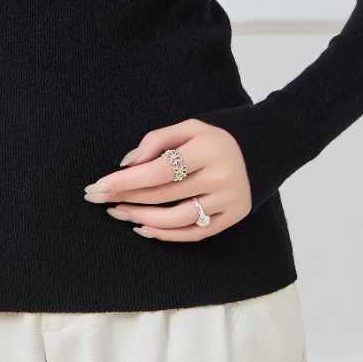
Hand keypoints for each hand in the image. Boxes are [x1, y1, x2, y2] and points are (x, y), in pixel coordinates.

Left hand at [82, 119, 253, 240]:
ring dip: (142, 218)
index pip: (158, 171)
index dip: (125, 181)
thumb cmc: (216, 137)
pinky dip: (167, 235)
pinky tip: (144, 228)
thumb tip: (126, 165)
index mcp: (207, 150)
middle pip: (163, 196)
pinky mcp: (233, 217)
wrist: (264, 148)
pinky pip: (195, 233)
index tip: (98, 186)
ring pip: (176, 219)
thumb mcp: (188, 126)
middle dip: (126, 198)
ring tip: (118, 213)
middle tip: (98, 199)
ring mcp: (228, 201)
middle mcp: (220, 178)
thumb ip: (156, 140)